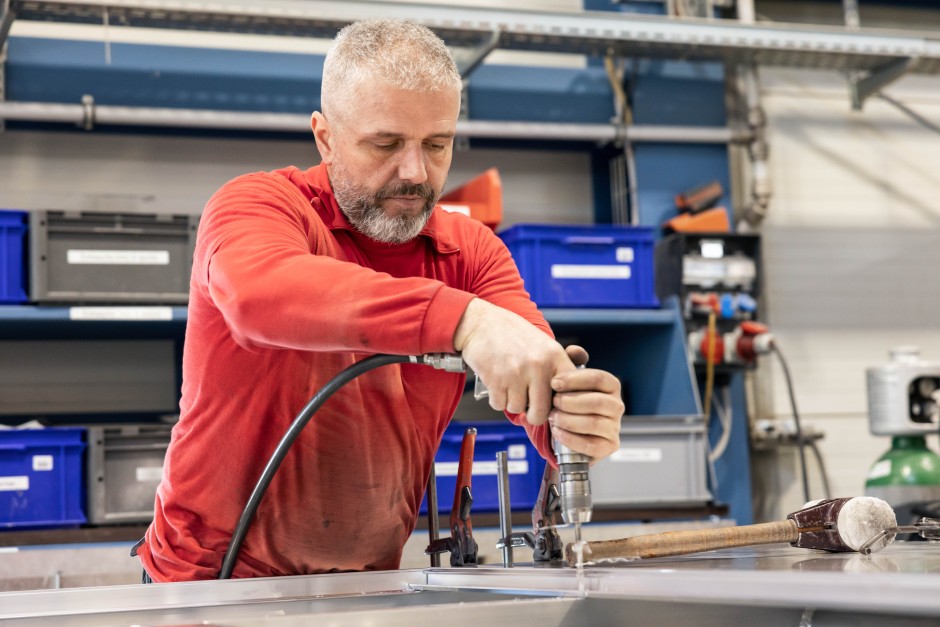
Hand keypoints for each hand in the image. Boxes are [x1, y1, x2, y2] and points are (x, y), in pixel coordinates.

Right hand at [454, 298, 573, 424]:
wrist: (482, 323)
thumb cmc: (514, 336)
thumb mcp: (543, 344)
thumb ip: (558, 368)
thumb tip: (569, 399)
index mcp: (555, 356)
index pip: (570, 393)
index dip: (561, 405)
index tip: (553, 403)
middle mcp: (539, 365)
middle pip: (541, 411)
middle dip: (534, 414)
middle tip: (529, 408)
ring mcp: (517, 373)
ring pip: (518, 408)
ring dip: (512, 402)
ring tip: (509, 386)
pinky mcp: (496, 379)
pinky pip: (499, 405)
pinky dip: (497, 399)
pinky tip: (497, 385)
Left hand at [549, 345, 623, 461]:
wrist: (567, 433)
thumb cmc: (568, 403)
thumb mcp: (567, 382)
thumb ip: (570, 362)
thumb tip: (574, 350)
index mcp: (611, 386)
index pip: (599, 378)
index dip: (575, 379)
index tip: (554, 382)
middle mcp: (617, 406)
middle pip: (597, 401)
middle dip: (570, 402)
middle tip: (552, 403)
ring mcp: (614, 427)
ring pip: (593, 422)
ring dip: (568, 420)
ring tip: (552, 418)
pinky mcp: (609, 446)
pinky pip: (591, 444)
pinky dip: (571, 438)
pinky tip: (557, 432)